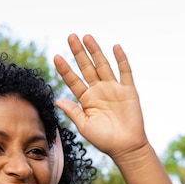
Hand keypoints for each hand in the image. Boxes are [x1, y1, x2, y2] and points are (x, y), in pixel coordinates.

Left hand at [54, 34, 146, 160]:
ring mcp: (113, 89)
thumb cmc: (104, 139)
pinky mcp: (128, 90)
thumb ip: (72, 111)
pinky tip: (115, 47)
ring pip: (103, 65)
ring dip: (95, 51)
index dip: (65, 69)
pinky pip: (125, 72)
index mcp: (86, 99)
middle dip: (78, 52)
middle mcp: (98, 90)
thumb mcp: (84, 125)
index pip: (73, 80)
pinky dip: (121, 59)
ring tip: (87, 37)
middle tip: (70, 36)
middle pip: (87, 67)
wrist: (126, 147)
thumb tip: (57, 100)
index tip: (56, 57)